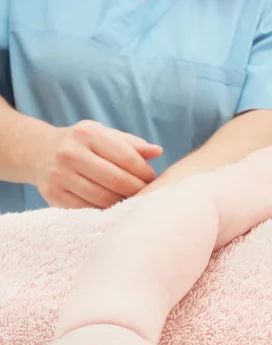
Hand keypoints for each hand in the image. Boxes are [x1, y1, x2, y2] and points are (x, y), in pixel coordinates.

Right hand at [35, 120, 162, 208]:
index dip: (144, 171)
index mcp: (88, 134)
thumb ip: (133, 144)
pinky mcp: (53, 196)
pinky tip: (113, 206)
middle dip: (136, 189)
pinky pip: (88, 209)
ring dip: (122, 202)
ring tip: (131, 199)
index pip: (126, 157)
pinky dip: (104, 211)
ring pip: (103, 198)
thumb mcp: (106, 135)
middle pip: (116, 180)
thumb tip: (158, 151)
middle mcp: (70, 153)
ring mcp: (59, 176)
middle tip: (145, 193)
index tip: (151, 178)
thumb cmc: (84, 144)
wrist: (40, 152)